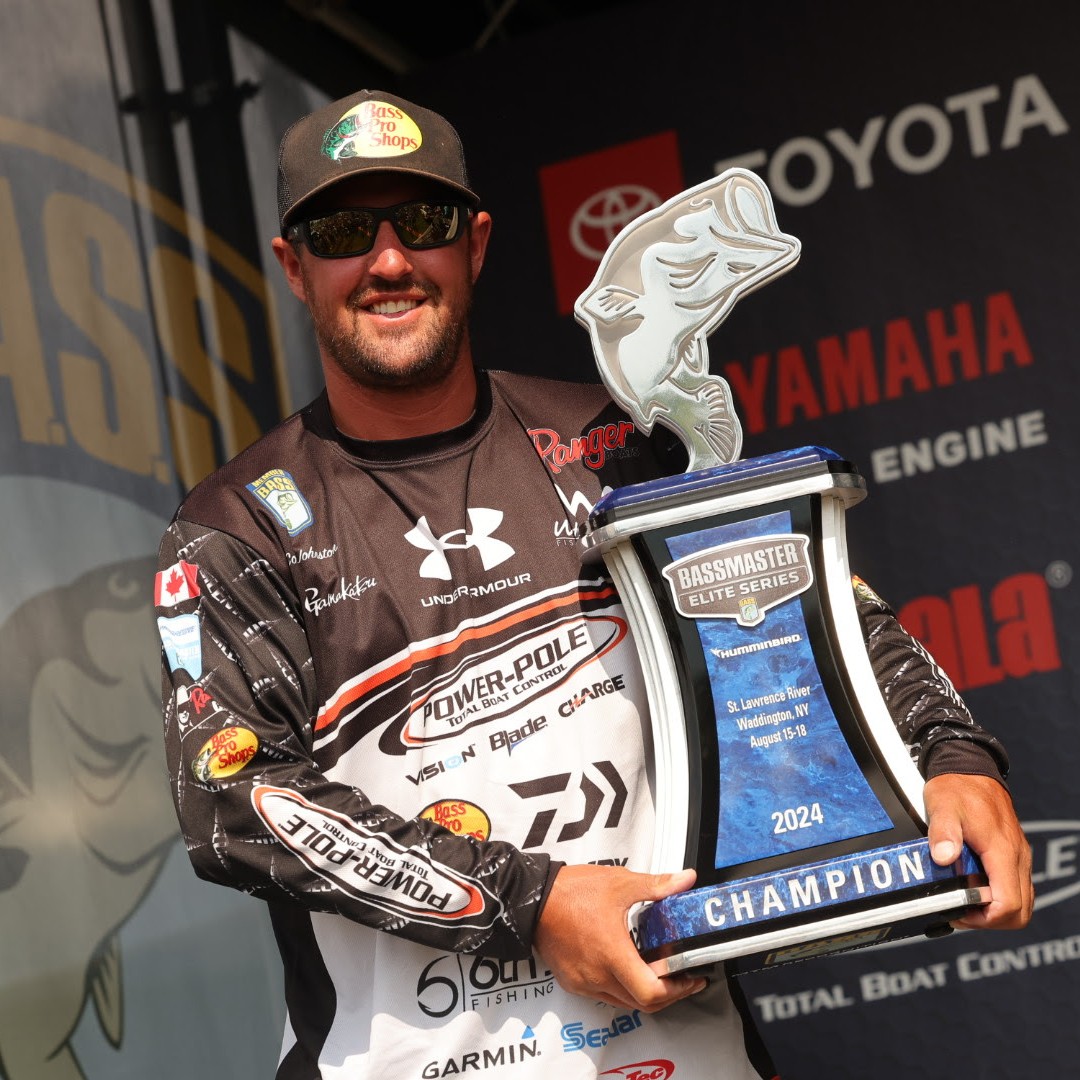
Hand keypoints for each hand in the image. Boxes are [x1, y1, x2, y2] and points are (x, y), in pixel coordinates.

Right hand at [533, 864, 706, 1011]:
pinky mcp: (573, 982)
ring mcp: (583, 983)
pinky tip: (629, 967)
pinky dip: (623, 988)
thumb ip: (657, 886)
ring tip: (659, 971)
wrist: (532, 898)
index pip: (651, 993)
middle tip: (682, 977)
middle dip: (668, 994)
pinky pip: (605, 995)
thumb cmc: (571, 892)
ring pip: (623, 1002)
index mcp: (612, 955)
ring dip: (644, 992)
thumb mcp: (619, 884)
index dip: (678, 990)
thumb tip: (686, 880)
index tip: (692, 978)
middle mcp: (597, 977)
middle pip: (642, 1004)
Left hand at [924, 773, 1033, 929]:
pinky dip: (999, 895)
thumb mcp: (942, 806)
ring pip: (1022, 901)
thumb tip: (943, 858)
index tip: (960, 912)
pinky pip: (1016, 886)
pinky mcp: (1014, 853)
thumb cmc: (956, 786)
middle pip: (1021, 911)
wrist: (970, 767)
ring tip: (964, 899)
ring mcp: (1018, 855)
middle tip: (961, 911)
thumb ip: (943, 833)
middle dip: (991, 920)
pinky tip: (972, 885)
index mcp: (1002, 849)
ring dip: (995, 910)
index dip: (985, 918)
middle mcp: (1017, 856)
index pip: (1009, 904)